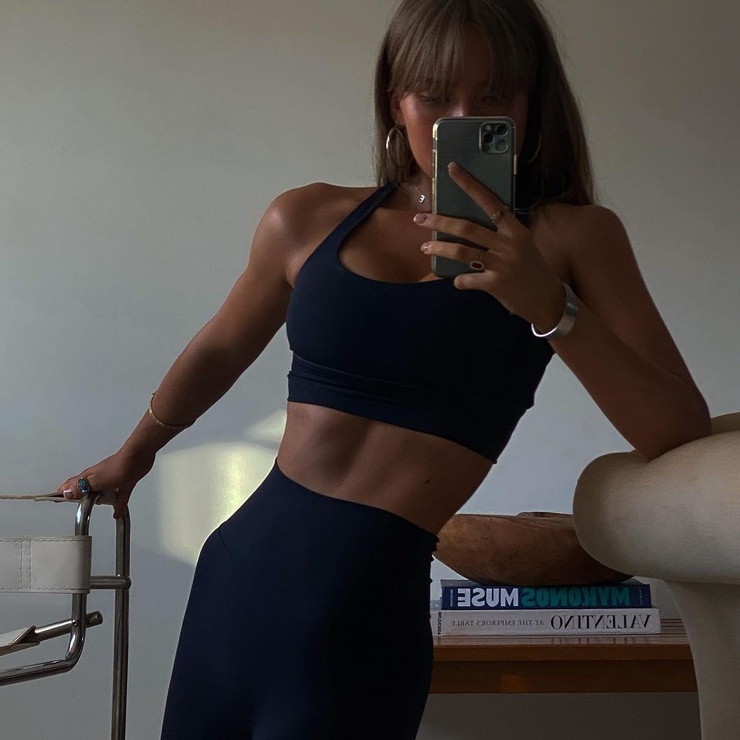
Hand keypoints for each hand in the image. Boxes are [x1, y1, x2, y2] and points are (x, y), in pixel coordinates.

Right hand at [57, 447, 155, 518]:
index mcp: (88, 477)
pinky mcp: (123, 481)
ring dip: (98, 500)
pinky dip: (117, 504)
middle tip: (71, 503)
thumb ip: (81, 488)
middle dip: (78, 497)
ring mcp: (111, 479)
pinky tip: (117, 512)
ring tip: (94, 507)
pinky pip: (118, 495)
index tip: (53, 498)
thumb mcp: (96, 480)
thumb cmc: (119, 466)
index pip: (71, 486)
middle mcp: (98, 478)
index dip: (62, 493)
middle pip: (85, 489)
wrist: (138, 457)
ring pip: (101, 492)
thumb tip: (66, 493)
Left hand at [416, 162, 564, 328]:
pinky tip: (457, 281)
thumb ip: (500, 233)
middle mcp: (508, 243)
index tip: (451, 169)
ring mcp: (501, 264)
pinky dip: (459, 281)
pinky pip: (467, 279)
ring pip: (462, 252)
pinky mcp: (495, 284)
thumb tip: (468, 225)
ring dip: (440, 249)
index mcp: (515, 229)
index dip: (469, 184)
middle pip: (467, 228)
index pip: (489, 201)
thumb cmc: (531, 267)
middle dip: (440, 222)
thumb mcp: (521, 243)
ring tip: (425, 248)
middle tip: (420, 219)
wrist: (547, 298)